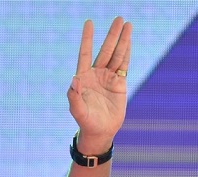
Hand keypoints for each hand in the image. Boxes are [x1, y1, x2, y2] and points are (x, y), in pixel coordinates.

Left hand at [68, 17, 132, 153]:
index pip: (85, 54)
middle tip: (119, 19)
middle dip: (111, 35)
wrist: (100, 130)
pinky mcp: (119, 82)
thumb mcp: (78, 111)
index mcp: (83, 78)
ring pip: (116, 55)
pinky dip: (127, 51)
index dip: (87, 38)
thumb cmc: (86, 122)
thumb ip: (74, 97)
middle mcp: (95, 74)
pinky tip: (129, 40)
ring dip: (122, 40)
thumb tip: (73, 80)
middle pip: (104, 50)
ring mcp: (107, 77)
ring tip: (127, 24)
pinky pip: (124, 63)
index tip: (89, 23)